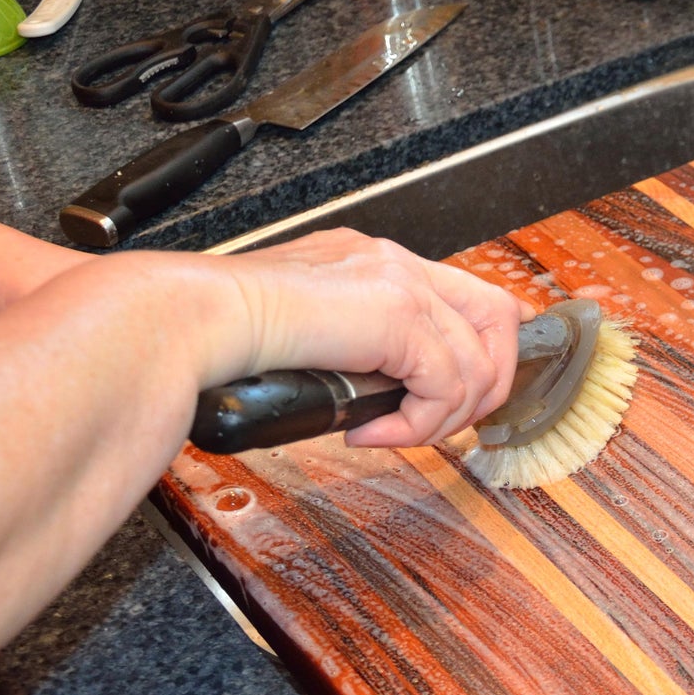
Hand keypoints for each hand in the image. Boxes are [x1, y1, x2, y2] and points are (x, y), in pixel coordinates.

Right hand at [211, 229, 532, 447]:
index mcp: (376, 262)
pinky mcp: (397, 315)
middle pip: (497, 319)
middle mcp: (395, 262)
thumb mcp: (310, 336)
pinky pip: (445, 387)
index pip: (468, 294)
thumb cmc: (227, 332)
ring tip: (390, 432)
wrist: (196, 319)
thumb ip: (357, 350)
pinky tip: (369, 430)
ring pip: (477, 365)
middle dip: (486, 386)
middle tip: (437, 424)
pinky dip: (417, 424)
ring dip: (441, 418)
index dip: (489, 345)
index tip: (473, 390)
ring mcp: (400, 283)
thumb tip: (385, 395)